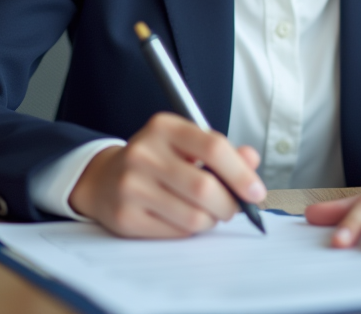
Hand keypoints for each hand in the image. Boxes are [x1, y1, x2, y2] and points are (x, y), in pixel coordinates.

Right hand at [69, 112, 265, 237]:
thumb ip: (222, 152)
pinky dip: (189, 230)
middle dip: (229, 204)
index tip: (256, 192)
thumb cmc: (156, 161)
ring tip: (206, 211)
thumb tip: (252, 159)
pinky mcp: (126, 216)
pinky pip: (176, 232)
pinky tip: (182, 217)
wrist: (104, 179)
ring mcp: (131, 186)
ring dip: (211, 219)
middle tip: (232, 207)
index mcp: (163, 127)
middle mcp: (143, 153)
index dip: (241, 173)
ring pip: (194, 216)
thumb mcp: (186, 145)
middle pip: (205, 188)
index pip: (212, 148)